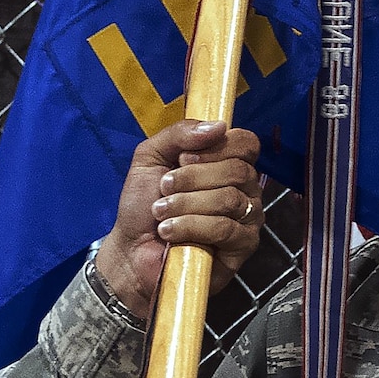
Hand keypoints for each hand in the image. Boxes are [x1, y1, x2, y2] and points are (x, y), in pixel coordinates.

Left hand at [94, 119, 264, 316]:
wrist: (131, 251)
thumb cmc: (143, 206)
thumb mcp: (150, 157)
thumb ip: (179, 134)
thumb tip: (219, 126)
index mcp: (227, 164)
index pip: (246, 143)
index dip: (217, 147)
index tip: (183, 158)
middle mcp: (244, 189)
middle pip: (238, 170)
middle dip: (192, 178)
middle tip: (164, 188)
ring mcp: (247, 219)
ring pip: (229, 199)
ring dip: (186, 203)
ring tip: (161, 212)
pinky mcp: (242, 247)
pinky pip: (226, 228)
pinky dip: (191, 226)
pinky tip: (169, 232)